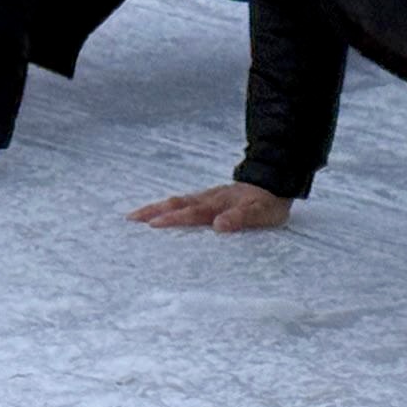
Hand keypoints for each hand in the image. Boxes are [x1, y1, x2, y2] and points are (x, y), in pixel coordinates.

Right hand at [128, 181, 294, 232]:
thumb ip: (241, 218)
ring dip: (156, 208)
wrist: (275, 180)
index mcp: (218, 204)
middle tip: (130, 219)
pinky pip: (183, 201)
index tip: (152, 224)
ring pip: (177, 201)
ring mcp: (207, 197)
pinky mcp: (209, 198)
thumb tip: (219, 226)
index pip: (192, 213)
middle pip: (176, 204)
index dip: (173, 219)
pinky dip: (167, 206)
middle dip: (153, 211)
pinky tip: (160, 211)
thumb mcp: (262, 213)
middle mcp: (208, 199)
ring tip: (135, 216)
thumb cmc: (268, 202)